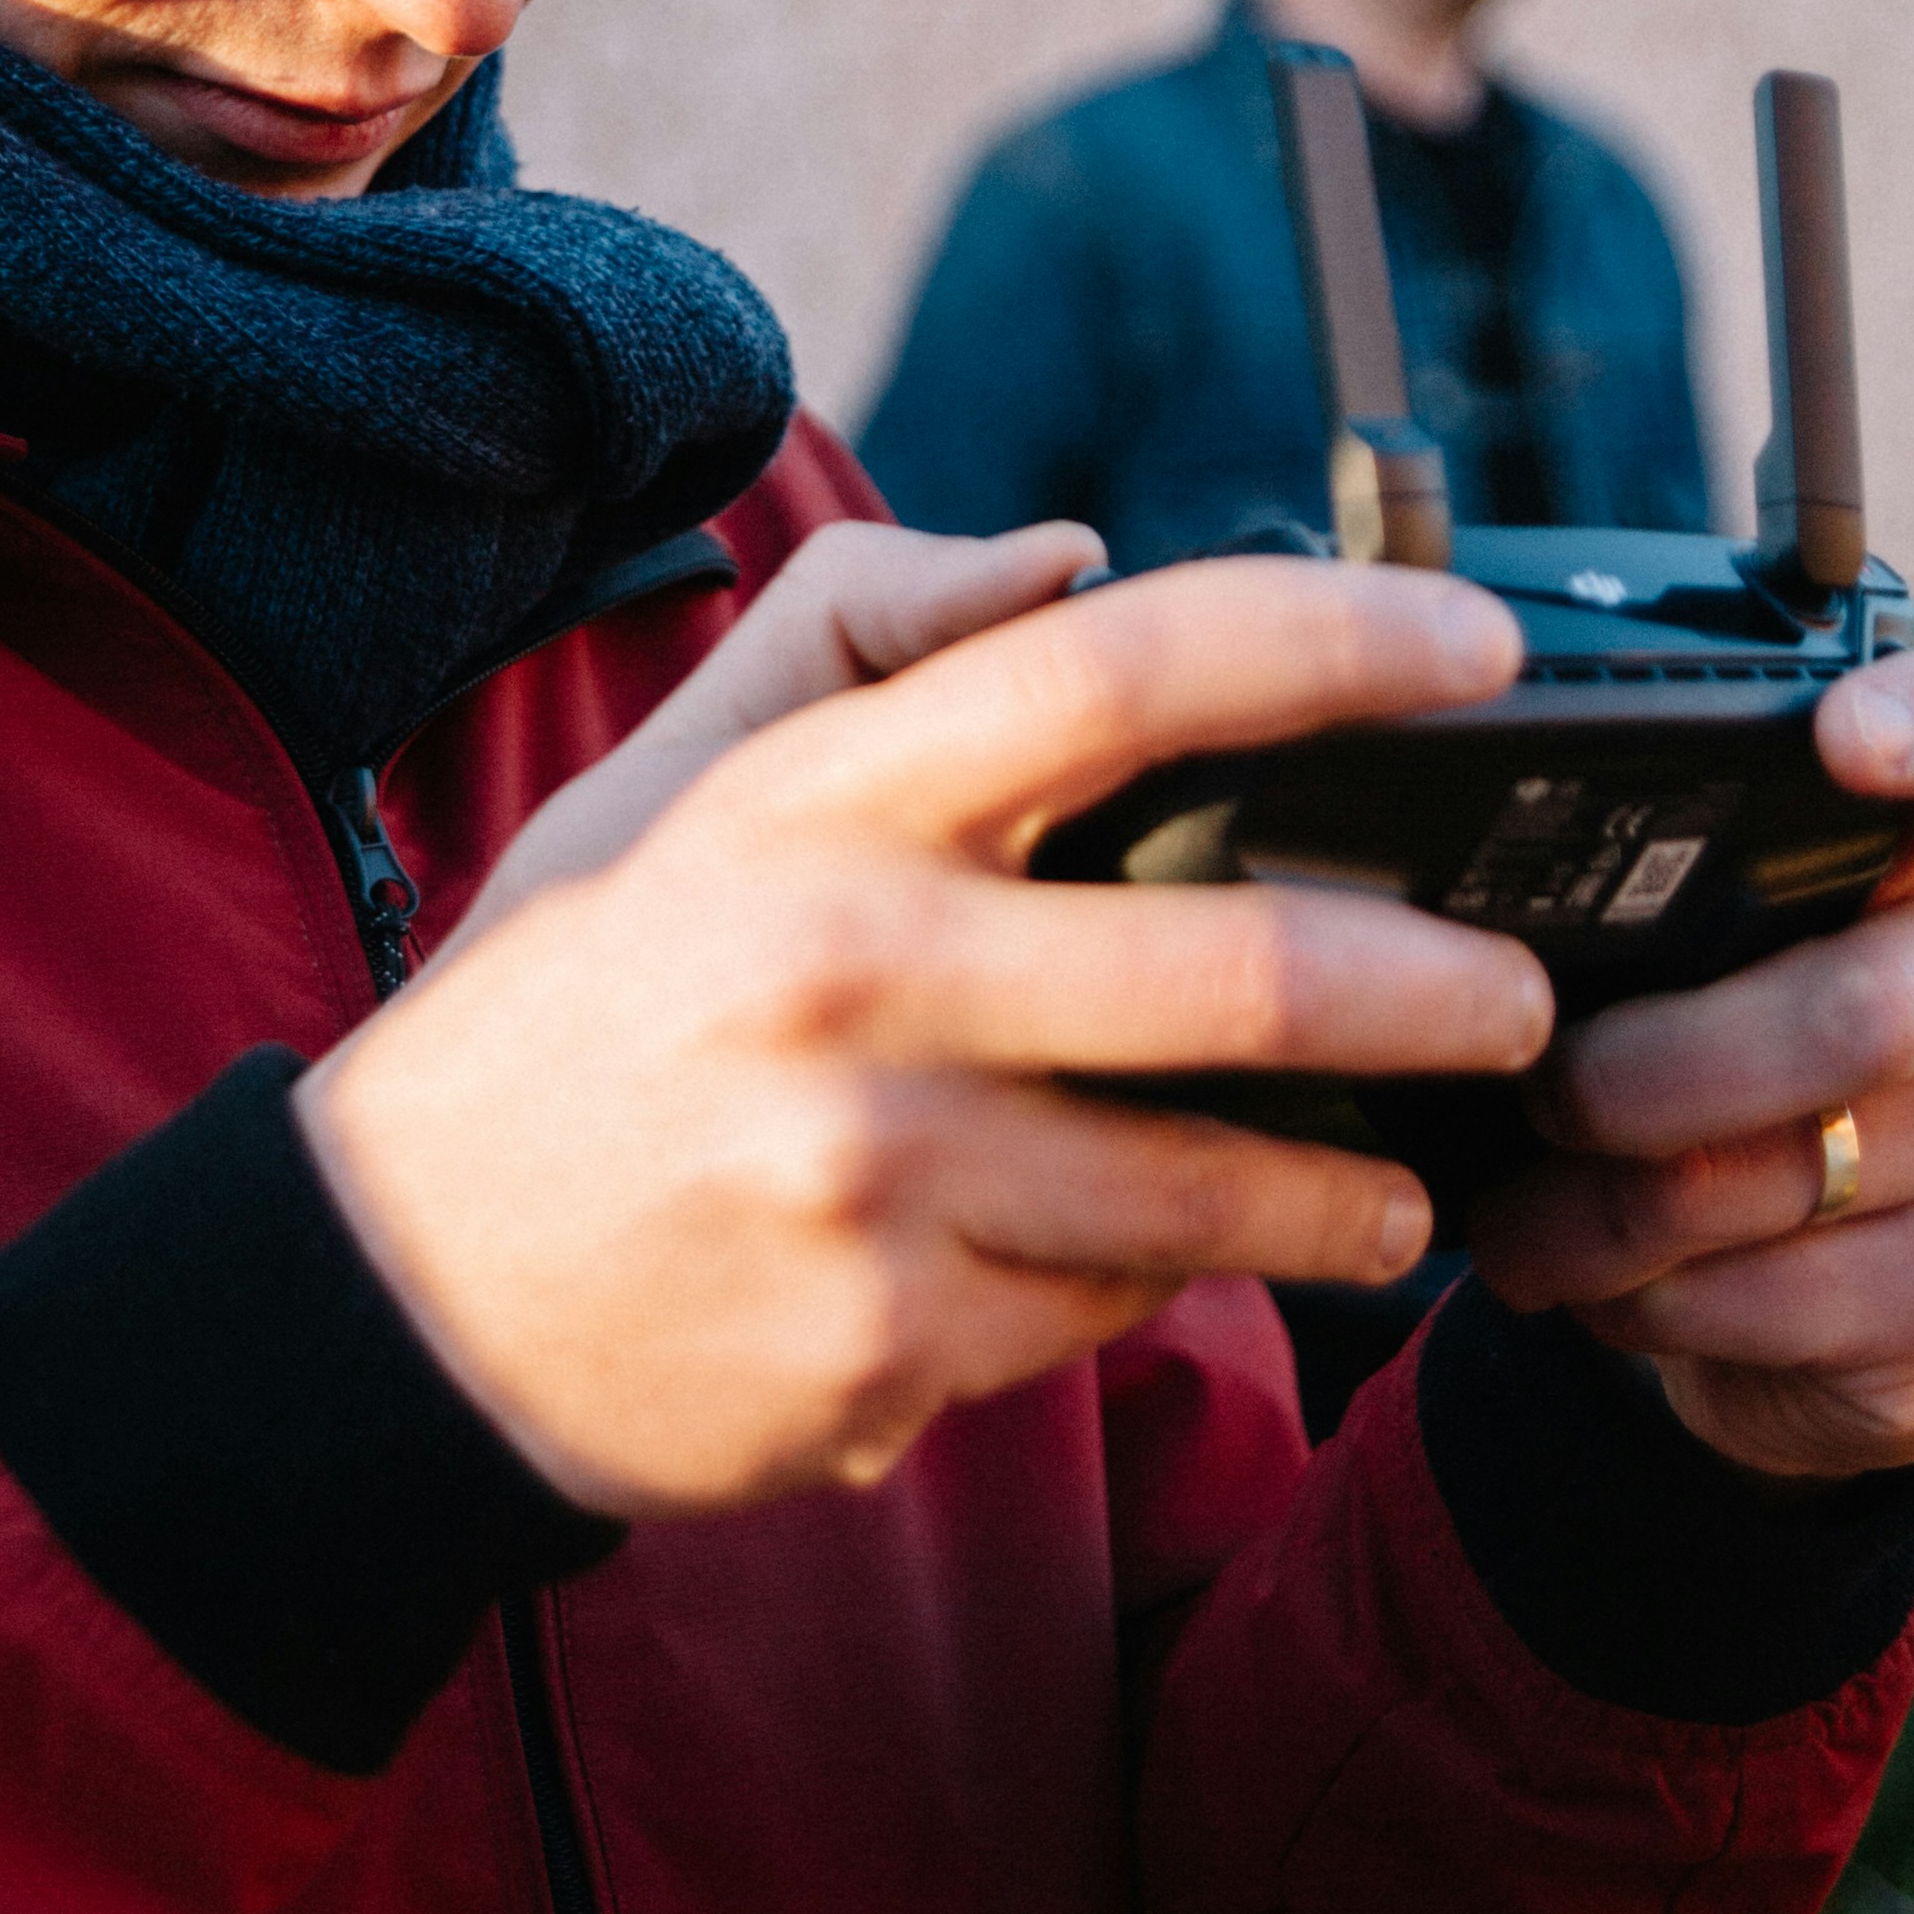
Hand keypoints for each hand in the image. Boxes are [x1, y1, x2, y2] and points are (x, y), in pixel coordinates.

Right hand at [300, 556, 1550, 1515]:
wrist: (396, 1288)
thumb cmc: (577, 1005)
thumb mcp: (673, 782)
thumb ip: (867, 641)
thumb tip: (1078, 562)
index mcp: (807, 804)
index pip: (1117, 673)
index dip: (1333, 641)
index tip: (1479, 650)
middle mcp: (846, 975)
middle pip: (1247, 969)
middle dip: (1444, 992)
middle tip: (1517, 1000)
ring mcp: (870, 1180)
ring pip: (1219, 1188)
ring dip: (1354, 1191)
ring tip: (1398, 1187)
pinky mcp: (883, 1351)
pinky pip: (1108, 1314)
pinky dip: (1156, 1289)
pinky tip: (1151, 1270)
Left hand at [1469, 643, 1913, 1479]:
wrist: (1773, 1301)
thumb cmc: (1679, 1066)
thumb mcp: (1658, 952)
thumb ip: (1620, 891)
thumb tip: (1438, 880)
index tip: (1846, 737)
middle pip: (1848, 1015)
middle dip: (1647, 1074)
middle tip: (1543, 1099)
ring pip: (1778, 1176)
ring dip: (1600, 1214)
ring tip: (1518, 1220)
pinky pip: (1769, 1299)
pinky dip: (1640, 1301)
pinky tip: (1597, 1287)